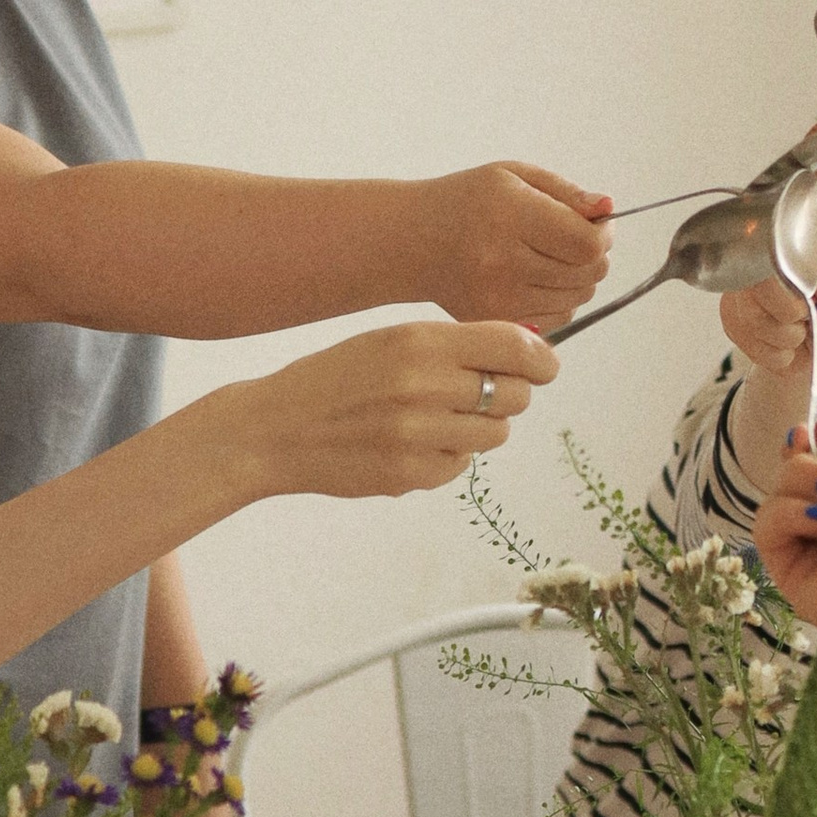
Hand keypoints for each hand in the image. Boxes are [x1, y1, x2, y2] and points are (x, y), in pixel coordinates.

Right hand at [213, 319, 554, 501]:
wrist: (271, 430)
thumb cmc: (334, 379)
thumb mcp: (389, 341)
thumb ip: (453, 345)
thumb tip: (527, 348)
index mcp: (420, 341)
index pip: (514, 345)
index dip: (541, 357)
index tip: (545, 365)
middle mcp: (424, 385)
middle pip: (514, 394)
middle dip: (508, 394)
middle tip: (480, 395)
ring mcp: (418, 434)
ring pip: (493, 433)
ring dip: (478, 428)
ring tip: (435, 420)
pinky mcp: (410, 475)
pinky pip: (460, 466)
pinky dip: (446, 457)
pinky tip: (409, 445)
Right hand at [421, 166, 611, 327]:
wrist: (412, 241)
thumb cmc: (467, 201)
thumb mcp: (513, 176)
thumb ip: (566, 192)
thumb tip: (608, 209)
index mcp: (510, 216)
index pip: (586, 243)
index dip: (603, 234)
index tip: (597, 223)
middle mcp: (503, 262)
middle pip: (588, 273)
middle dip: (595, 254)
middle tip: (576, 237)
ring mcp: (498, 299)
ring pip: (578, 297)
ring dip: (580, 277)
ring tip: (553, 255)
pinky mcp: (496, 322)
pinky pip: (558, 317)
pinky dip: (561, 298)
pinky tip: (538, 277)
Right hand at [721, 236, 816, 386]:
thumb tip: (814, 254)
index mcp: (797, 238)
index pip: (777, 240)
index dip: (789, 272)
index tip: (807, 295)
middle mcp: (762, 254)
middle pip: (758, 282)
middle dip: (789, 313)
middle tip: (807, 316)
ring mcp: (742, 284)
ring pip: (750, 316)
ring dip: (783, 336)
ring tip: (798, 330)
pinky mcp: (730, 313)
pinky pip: (744, 338)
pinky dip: (771, 351)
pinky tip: (783, 342)